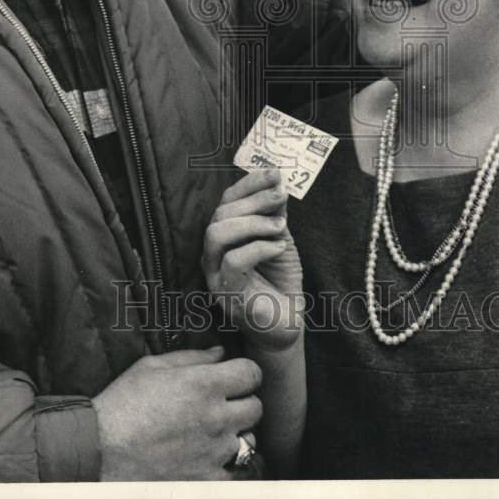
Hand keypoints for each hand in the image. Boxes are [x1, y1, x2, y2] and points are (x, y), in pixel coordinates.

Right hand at [92, 346, 261, 479]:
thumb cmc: (123, 404)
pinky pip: (233, 471)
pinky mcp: (206, 479)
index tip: (235, 377)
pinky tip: (205, 456)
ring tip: (211, 432)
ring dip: (234, 434)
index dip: (245, 373)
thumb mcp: (152, 367)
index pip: (252, 373)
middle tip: (223, 404)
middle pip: (256, 407)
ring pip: (247, 440)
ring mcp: (213, 452)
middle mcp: (215, 417)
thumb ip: (191, 359)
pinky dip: (224, 464)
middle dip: (243, 402)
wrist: (100, 450)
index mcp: (204, 384)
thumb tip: (219, 353)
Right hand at [202, 168, 303, 352]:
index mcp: (223, 238)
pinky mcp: (228, 295)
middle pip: (218, 216)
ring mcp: (215, 276)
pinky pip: (232, 262)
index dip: (248, 185)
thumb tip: (277, 183)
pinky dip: (258, 248)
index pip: (225, 202)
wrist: (286, 325)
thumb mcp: (279, 239)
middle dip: (252, 201)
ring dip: (252, 223)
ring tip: (280, 226)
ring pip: (216, 235)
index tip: (274, 173)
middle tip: (281, 197)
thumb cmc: (279, 281)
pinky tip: (280, 246)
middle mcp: (212, 255)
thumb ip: (274, 215)